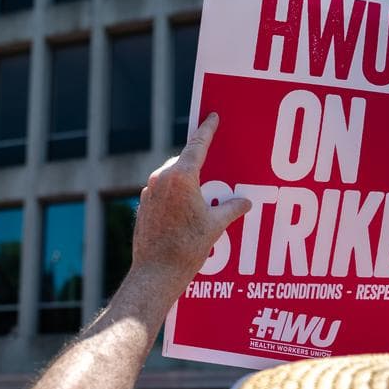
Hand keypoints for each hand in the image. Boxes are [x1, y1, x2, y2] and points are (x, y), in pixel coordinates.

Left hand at [132, 113, 250, 291]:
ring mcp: (149, 191)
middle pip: (185, 162)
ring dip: (187, 182)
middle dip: (200, 162)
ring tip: (203, 195)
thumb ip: (232, 208)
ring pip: (172, 177)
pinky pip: (162, 192)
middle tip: (215, 164)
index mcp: (182, 177)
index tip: (211, 116)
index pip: (198, 145)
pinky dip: (175, 196)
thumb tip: (245, 201)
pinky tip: (185, 211)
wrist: (155, 272)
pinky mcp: (143, 205)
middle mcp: (162, 179)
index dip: (207, 130)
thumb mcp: (216, 226)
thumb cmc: (187, 248)